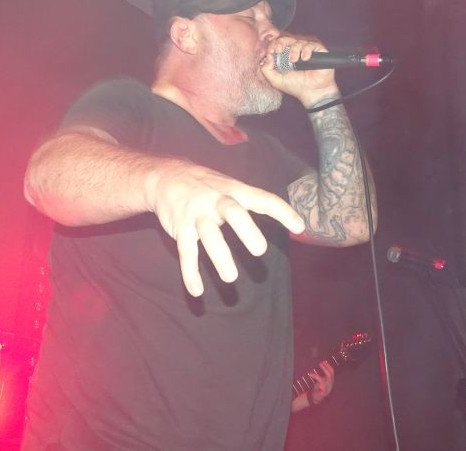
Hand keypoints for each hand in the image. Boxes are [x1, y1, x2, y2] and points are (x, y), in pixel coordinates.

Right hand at [146, 160, 304, 296]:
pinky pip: (186, 251)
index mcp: (235, 190)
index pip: (262, 198)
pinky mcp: (179, 227)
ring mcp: (197, 213)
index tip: (299, 227)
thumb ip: (253, 201)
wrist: (165, 176)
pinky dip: (190, 272)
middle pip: (233, 212)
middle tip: (259, 250)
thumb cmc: (207, 185)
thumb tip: (287, 219)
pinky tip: (198, 290)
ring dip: (219, 256)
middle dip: (246, 230)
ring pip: (208, 234)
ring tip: (231, 278)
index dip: (282, 211)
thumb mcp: (230, 186)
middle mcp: (217, 200)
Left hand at [260, 33, 339, 106]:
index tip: (271, 51)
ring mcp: (306, 51)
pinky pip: (311, 45)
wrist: (312, 92)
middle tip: (279, 50)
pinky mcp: (317, 52)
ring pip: (298, 42)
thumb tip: (267, 57)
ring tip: (294, 60)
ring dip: (294, 50)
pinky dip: (306, 50)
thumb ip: (266, 70)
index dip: (273, 46)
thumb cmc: (296, 87)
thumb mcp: (275, 81)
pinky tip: (305, 58)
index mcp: (284, 57)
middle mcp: (295, 52)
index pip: (277, 45)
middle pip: (286, 39)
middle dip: (281, 42)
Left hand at [307, 361, 335, 404]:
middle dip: (325, 368)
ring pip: (325, 379)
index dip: (328, 366)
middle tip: (320, 363)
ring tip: (312, 371)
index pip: (332, 372)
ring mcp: (328, 389)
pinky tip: (310, 374)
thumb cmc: (318, 389)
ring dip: (319, 373)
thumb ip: (324, 375)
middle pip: (330, 374)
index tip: (323, 362)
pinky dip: (315, 377)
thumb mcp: (322, 381)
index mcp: (331, 382)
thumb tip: (323, 365)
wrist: (316, 398)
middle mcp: (331, 385)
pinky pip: (321, 383)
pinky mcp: (324, 392)